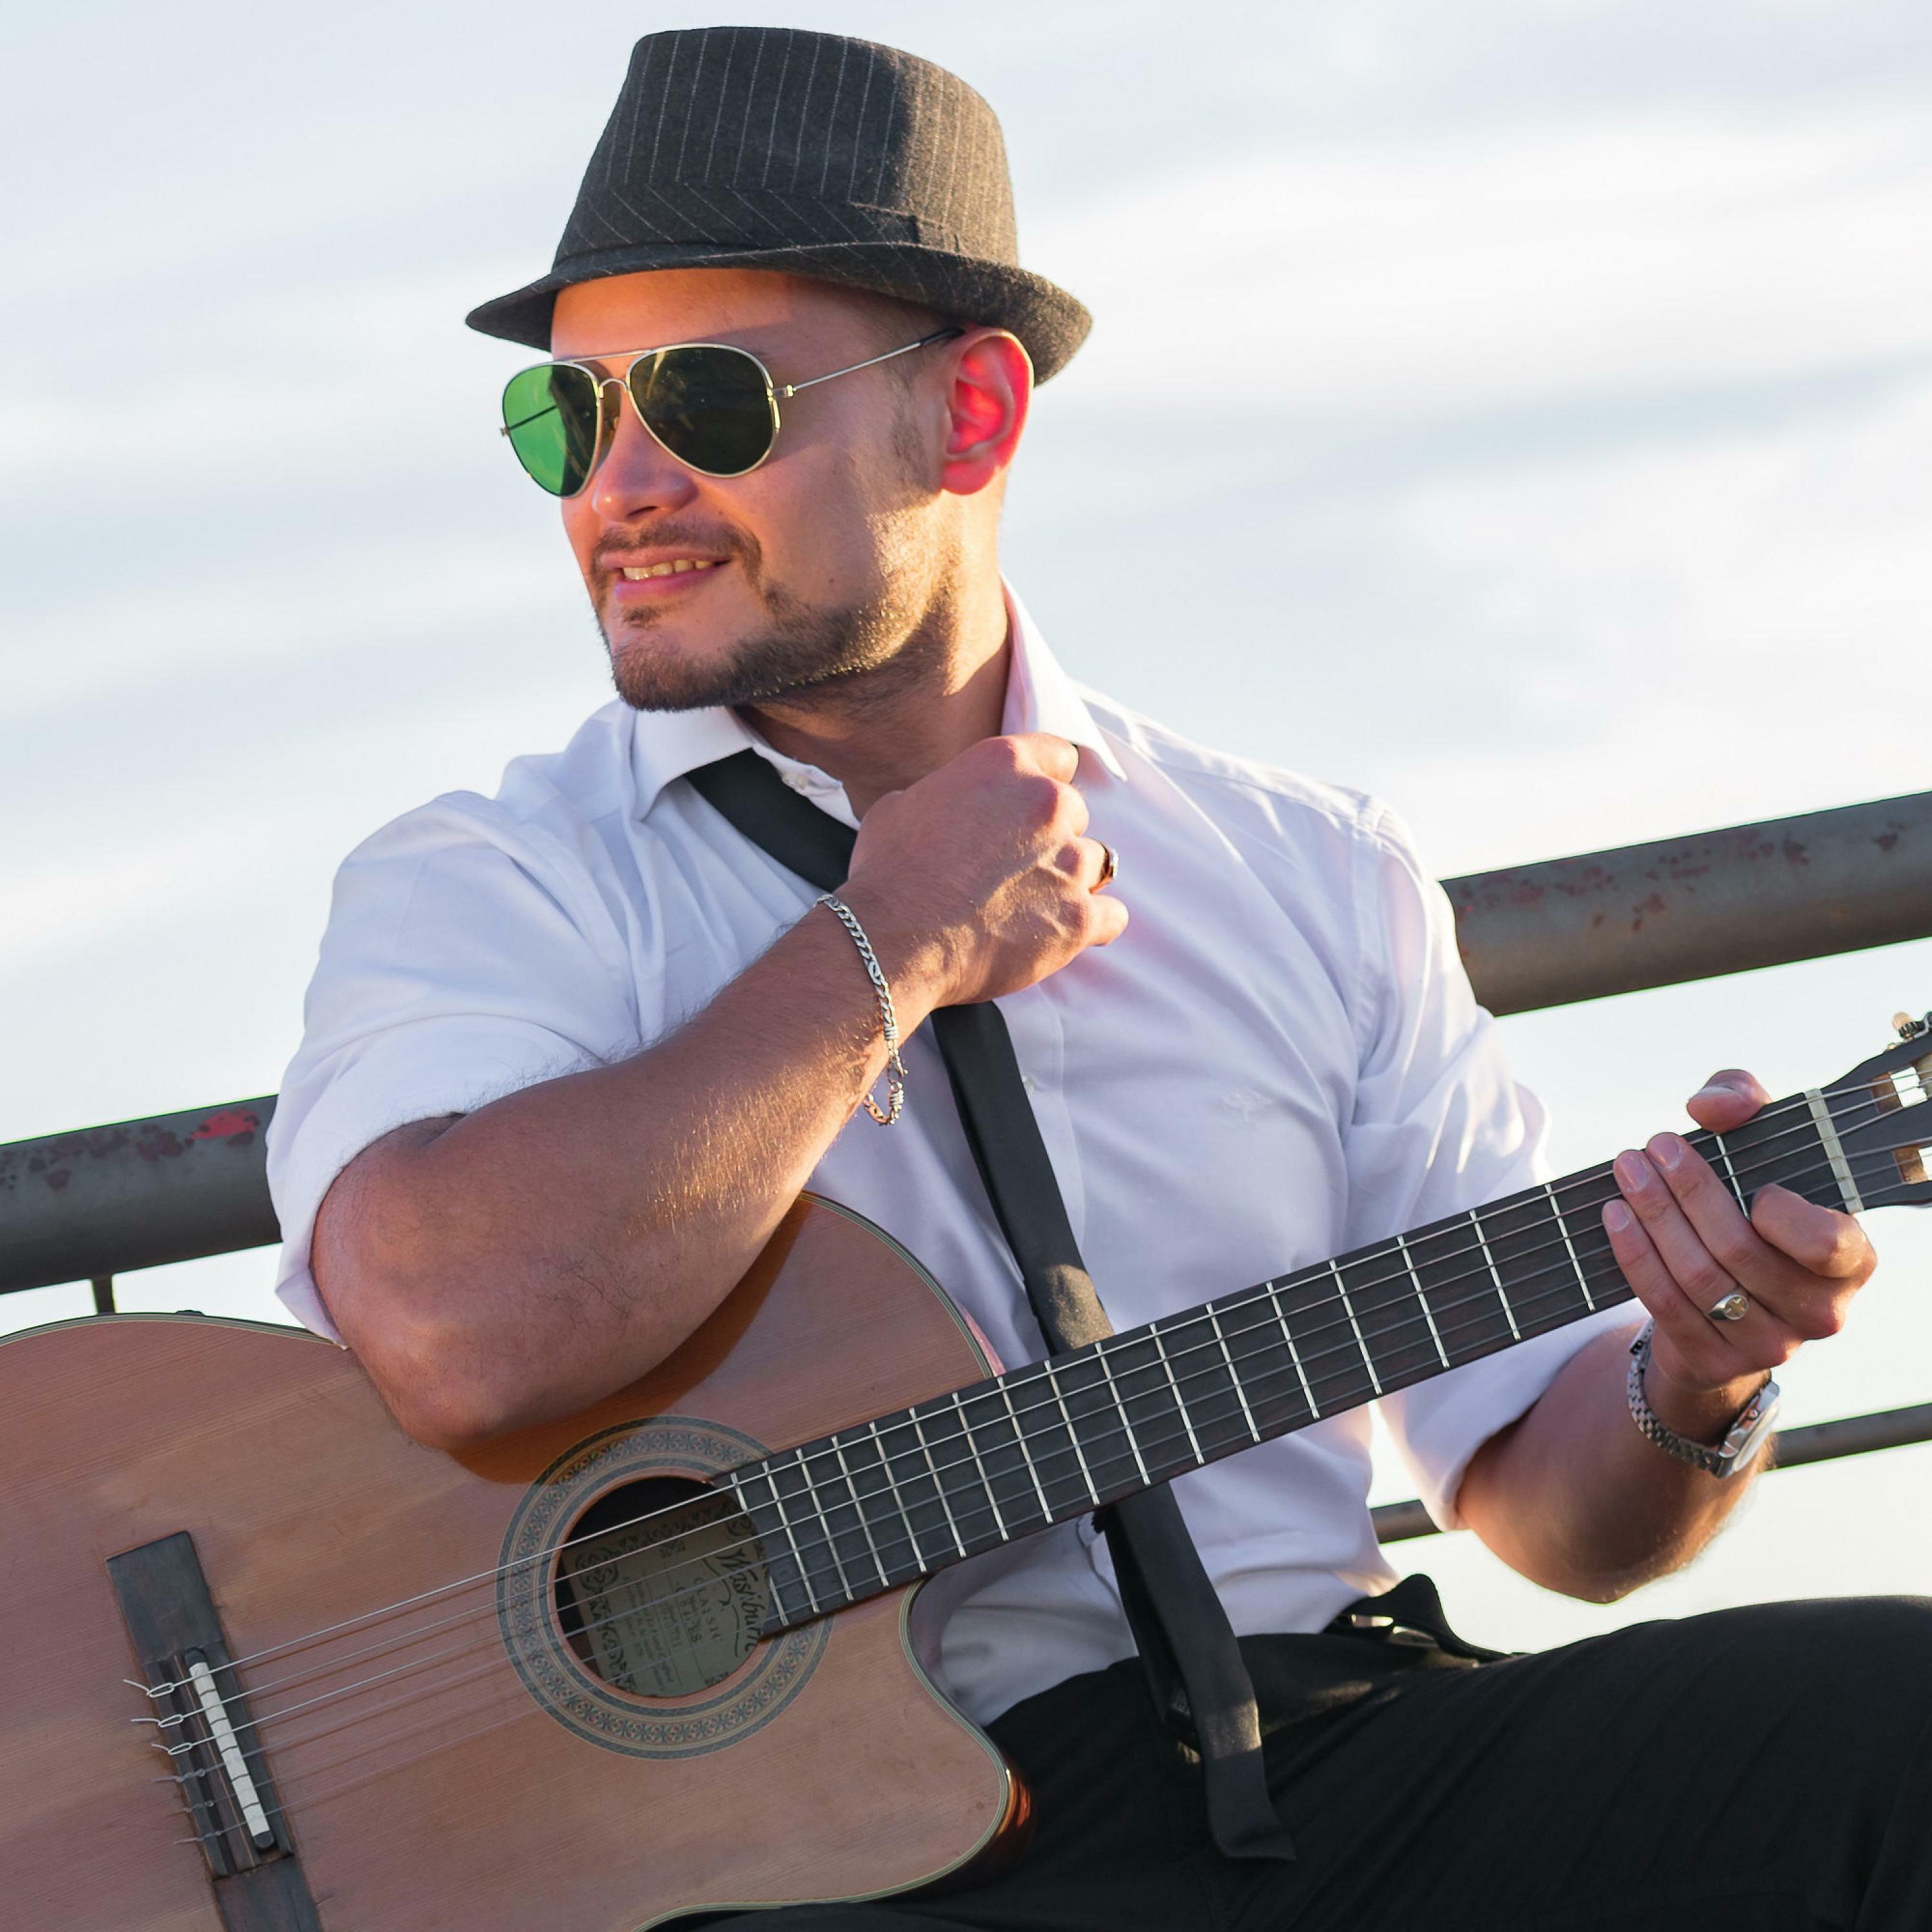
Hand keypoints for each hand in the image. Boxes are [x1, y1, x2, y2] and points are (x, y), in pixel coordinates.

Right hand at [840, 733, 1126, 1010]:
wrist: (893, 939)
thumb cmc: (888, 873)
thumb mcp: (900, 806)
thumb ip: (943, 795)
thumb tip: (943, 807)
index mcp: (1005, 764)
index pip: (1058, 756)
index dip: (1045, 782)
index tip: (1031, 807)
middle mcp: (1046, 803)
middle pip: (1074, 812)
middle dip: (1051, 837)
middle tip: (1015, 867)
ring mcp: (1069, 861)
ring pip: (1095, 862)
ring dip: (1070, 879)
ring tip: (1033, 905)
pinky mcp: (1080, 917)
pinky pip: (1112, 916)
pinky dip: (1092, 925)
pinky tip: (1063, 934)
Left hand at [1602, 1069, 1875, 1417]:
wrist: (1728, 1296)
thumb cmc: (1753, 1204)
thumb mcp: (1759, 1141)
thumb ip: (1744, 1102)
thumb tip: (1709, 1108)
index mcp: (1851, 1261)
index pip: (1825, 1243)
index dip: (1780, 1214)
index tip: (1746, 1178)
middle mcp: (1819, 1311)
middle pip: (1740, 1251)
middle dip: (1687, 1193)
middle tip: (1649, 1148)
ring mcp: (1768, 1345)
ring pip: (1698, 1278)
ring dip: (1653, 1217)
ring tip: (1626, 1172)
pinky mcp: (1715, 1362)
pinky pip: (1666, 1305)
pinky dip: (1634, 1255)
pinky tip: (1615, 1217)